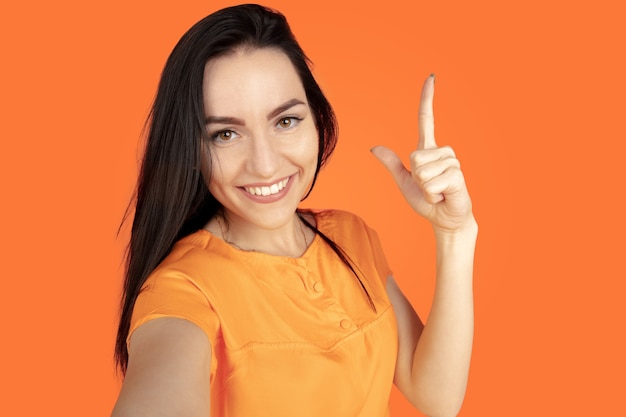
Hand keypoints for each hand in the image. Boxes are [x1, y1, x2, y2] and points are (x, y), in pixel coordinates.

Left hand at [371, 75, 473, 233]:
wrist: (444, 219)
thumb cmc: (427, 201)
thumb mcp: (404, 181)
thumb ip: (392, 164)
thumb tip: (374, 148)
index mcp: (428, 150)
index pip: (427, 119)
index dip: (427, 98)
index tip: (431, 76)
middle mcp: (442, 151)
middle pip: (415, 156)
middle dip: (416, 177)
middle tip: (428, 187)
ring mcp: (452, 161)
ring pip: (422, 169)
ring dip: (425, 187)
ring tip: (436, 191)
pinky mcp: (458, 175)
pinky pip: (432, 181)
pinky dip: (432, 193)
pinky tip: (442, 195)